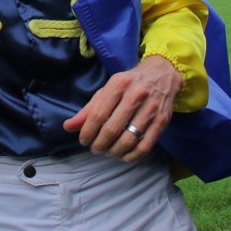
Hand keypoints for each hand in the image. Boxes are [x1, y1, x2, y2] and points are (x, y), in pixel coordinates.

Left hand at [62, 54, 180, 160]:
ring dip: (114, 152)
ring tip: (108, 151)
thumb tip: (68, 127)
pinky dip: (132, 156)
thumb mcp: (107, 90)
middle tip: (95, 148)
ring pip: (129, 140)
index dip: (88, 132)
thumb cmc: (129, 84)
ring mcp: (151, 109)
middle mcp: (136, 95)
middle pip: (112, 129)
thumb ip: (88, 109)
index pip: (98, 114)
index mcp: (119, 84)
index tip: (84, 140)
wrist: (162, 74)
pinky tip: (124, 155)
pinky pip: (145, 146)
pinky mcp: (162, 121)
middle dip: (100, 144)